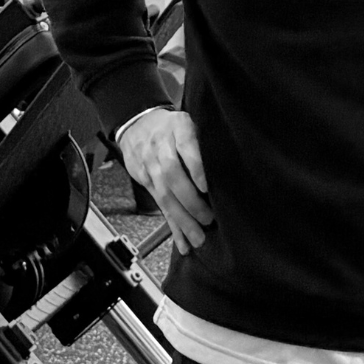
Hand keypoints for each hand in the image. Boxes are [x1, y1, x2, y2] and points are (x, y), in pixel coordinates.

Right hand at [118, 109, 213, 254]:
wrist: (135, 123)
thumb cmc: (171, 126)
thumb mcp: (188, 121)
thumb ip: (202, 139)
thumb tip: (227, 165)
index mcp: (178, 128)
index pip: (185, 146)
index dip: (195, 166)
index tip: (206, 186)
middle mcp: (161, 146)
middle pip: (172, 174)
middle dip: (190, 200)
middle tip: (208, 218)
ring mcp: (150, 164)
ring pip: (164, 194)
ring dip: (182, 219)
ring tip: (198, 237)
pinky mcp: (144, 180)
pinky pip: (159, 205)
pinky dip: (172, 226)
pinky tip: (183, 242)